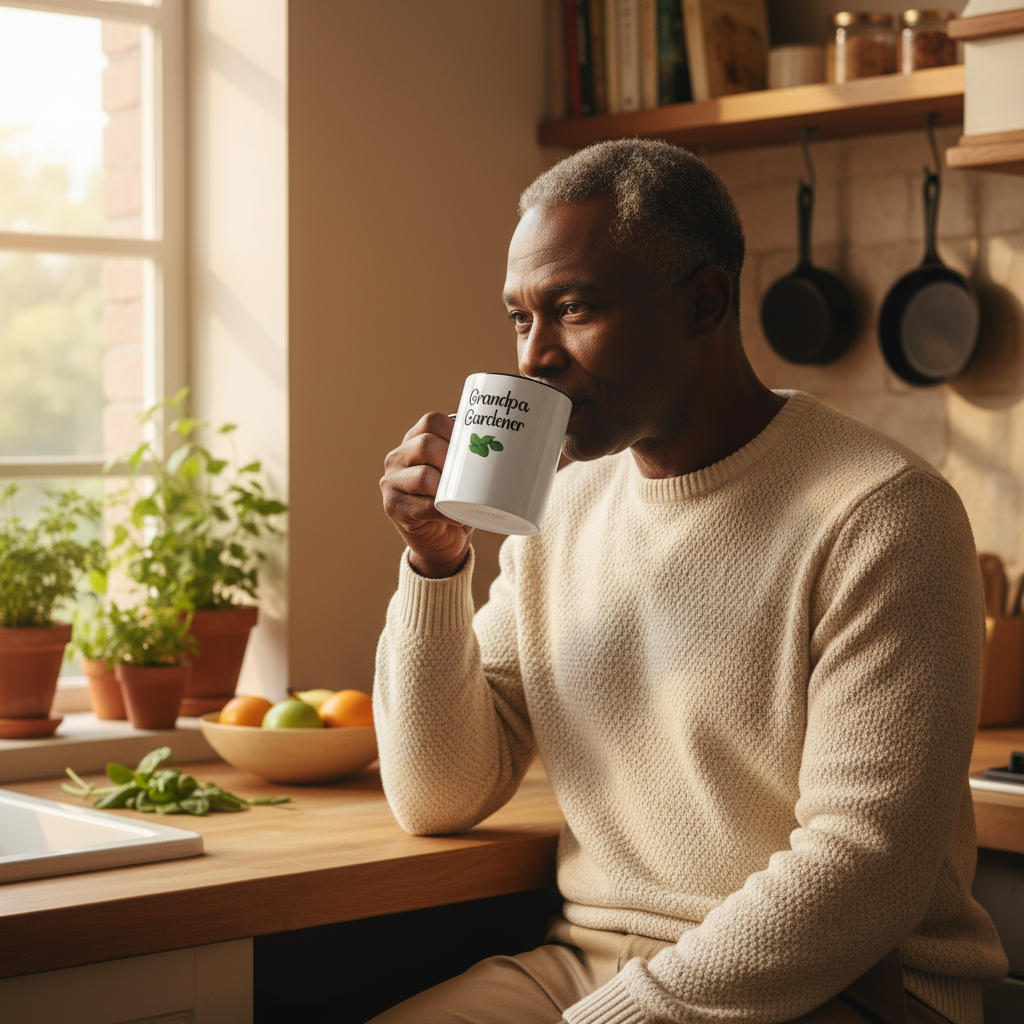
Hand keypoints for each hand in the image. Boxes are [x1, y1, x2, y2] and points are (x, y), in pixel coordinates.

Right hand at [381, 411, 472, 577]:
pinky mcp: (394, 508)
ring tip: (466, 495)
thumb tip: (519, 443)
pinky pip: (423, 506)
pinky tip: (457, 515)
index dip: (456, 430)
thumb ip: (472, 457)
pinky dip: (445, 511)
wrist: (440, 543)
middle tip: (475, 473)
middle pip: (425, 444)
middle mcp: (397, 458)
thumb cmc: (456, 503)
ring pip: (423, 476)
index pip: (432, 421)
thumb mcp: (462, 475)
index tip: (477, 445)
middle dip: (455, 458)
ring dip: (449, 486)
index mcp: (413, 441)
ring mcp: (391, 483)